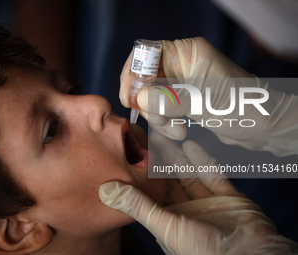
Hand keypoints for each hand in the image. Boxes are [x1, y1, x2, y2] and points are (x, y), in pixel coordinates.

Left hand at [99, 133, 297, 253]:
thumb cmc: (203, 250)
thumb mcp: (165, 225)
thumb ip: (138, 205)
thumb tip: (105, 191)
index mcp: (170, 221)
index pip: (153, 193)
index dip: (144, 174)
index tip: (133, 154)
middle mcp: (188, 211)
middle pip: (171, 181)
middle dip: (161, 160)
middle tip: (150, 138)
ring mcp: (209, 204)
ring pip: (190, 175)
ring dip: (179, 157)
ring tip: (166, 137)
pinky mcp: (229, 198)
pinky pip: (214, 176)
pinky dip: (203, 161)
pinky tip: (190, 146)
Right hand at [120, 38, 297, 155]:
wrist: (263, 125)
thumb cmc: (241, 106)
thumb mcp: (202, 101)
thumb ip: (167, 99)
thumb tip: (137, 98)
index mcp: (187, 52)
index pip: (146, 53)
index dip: (134, 74)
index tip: (129, 99)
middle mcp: (181, 64)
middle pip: (145, 78)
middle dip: (148, 103)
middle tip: (158, 120)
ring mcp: (181, 83)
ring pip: (151, 97)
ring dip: (158, 117)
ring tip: (177, 130)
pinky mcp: (183, 99)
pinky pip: (162, 108)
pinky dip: (165, 121)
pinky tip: (179, 131)